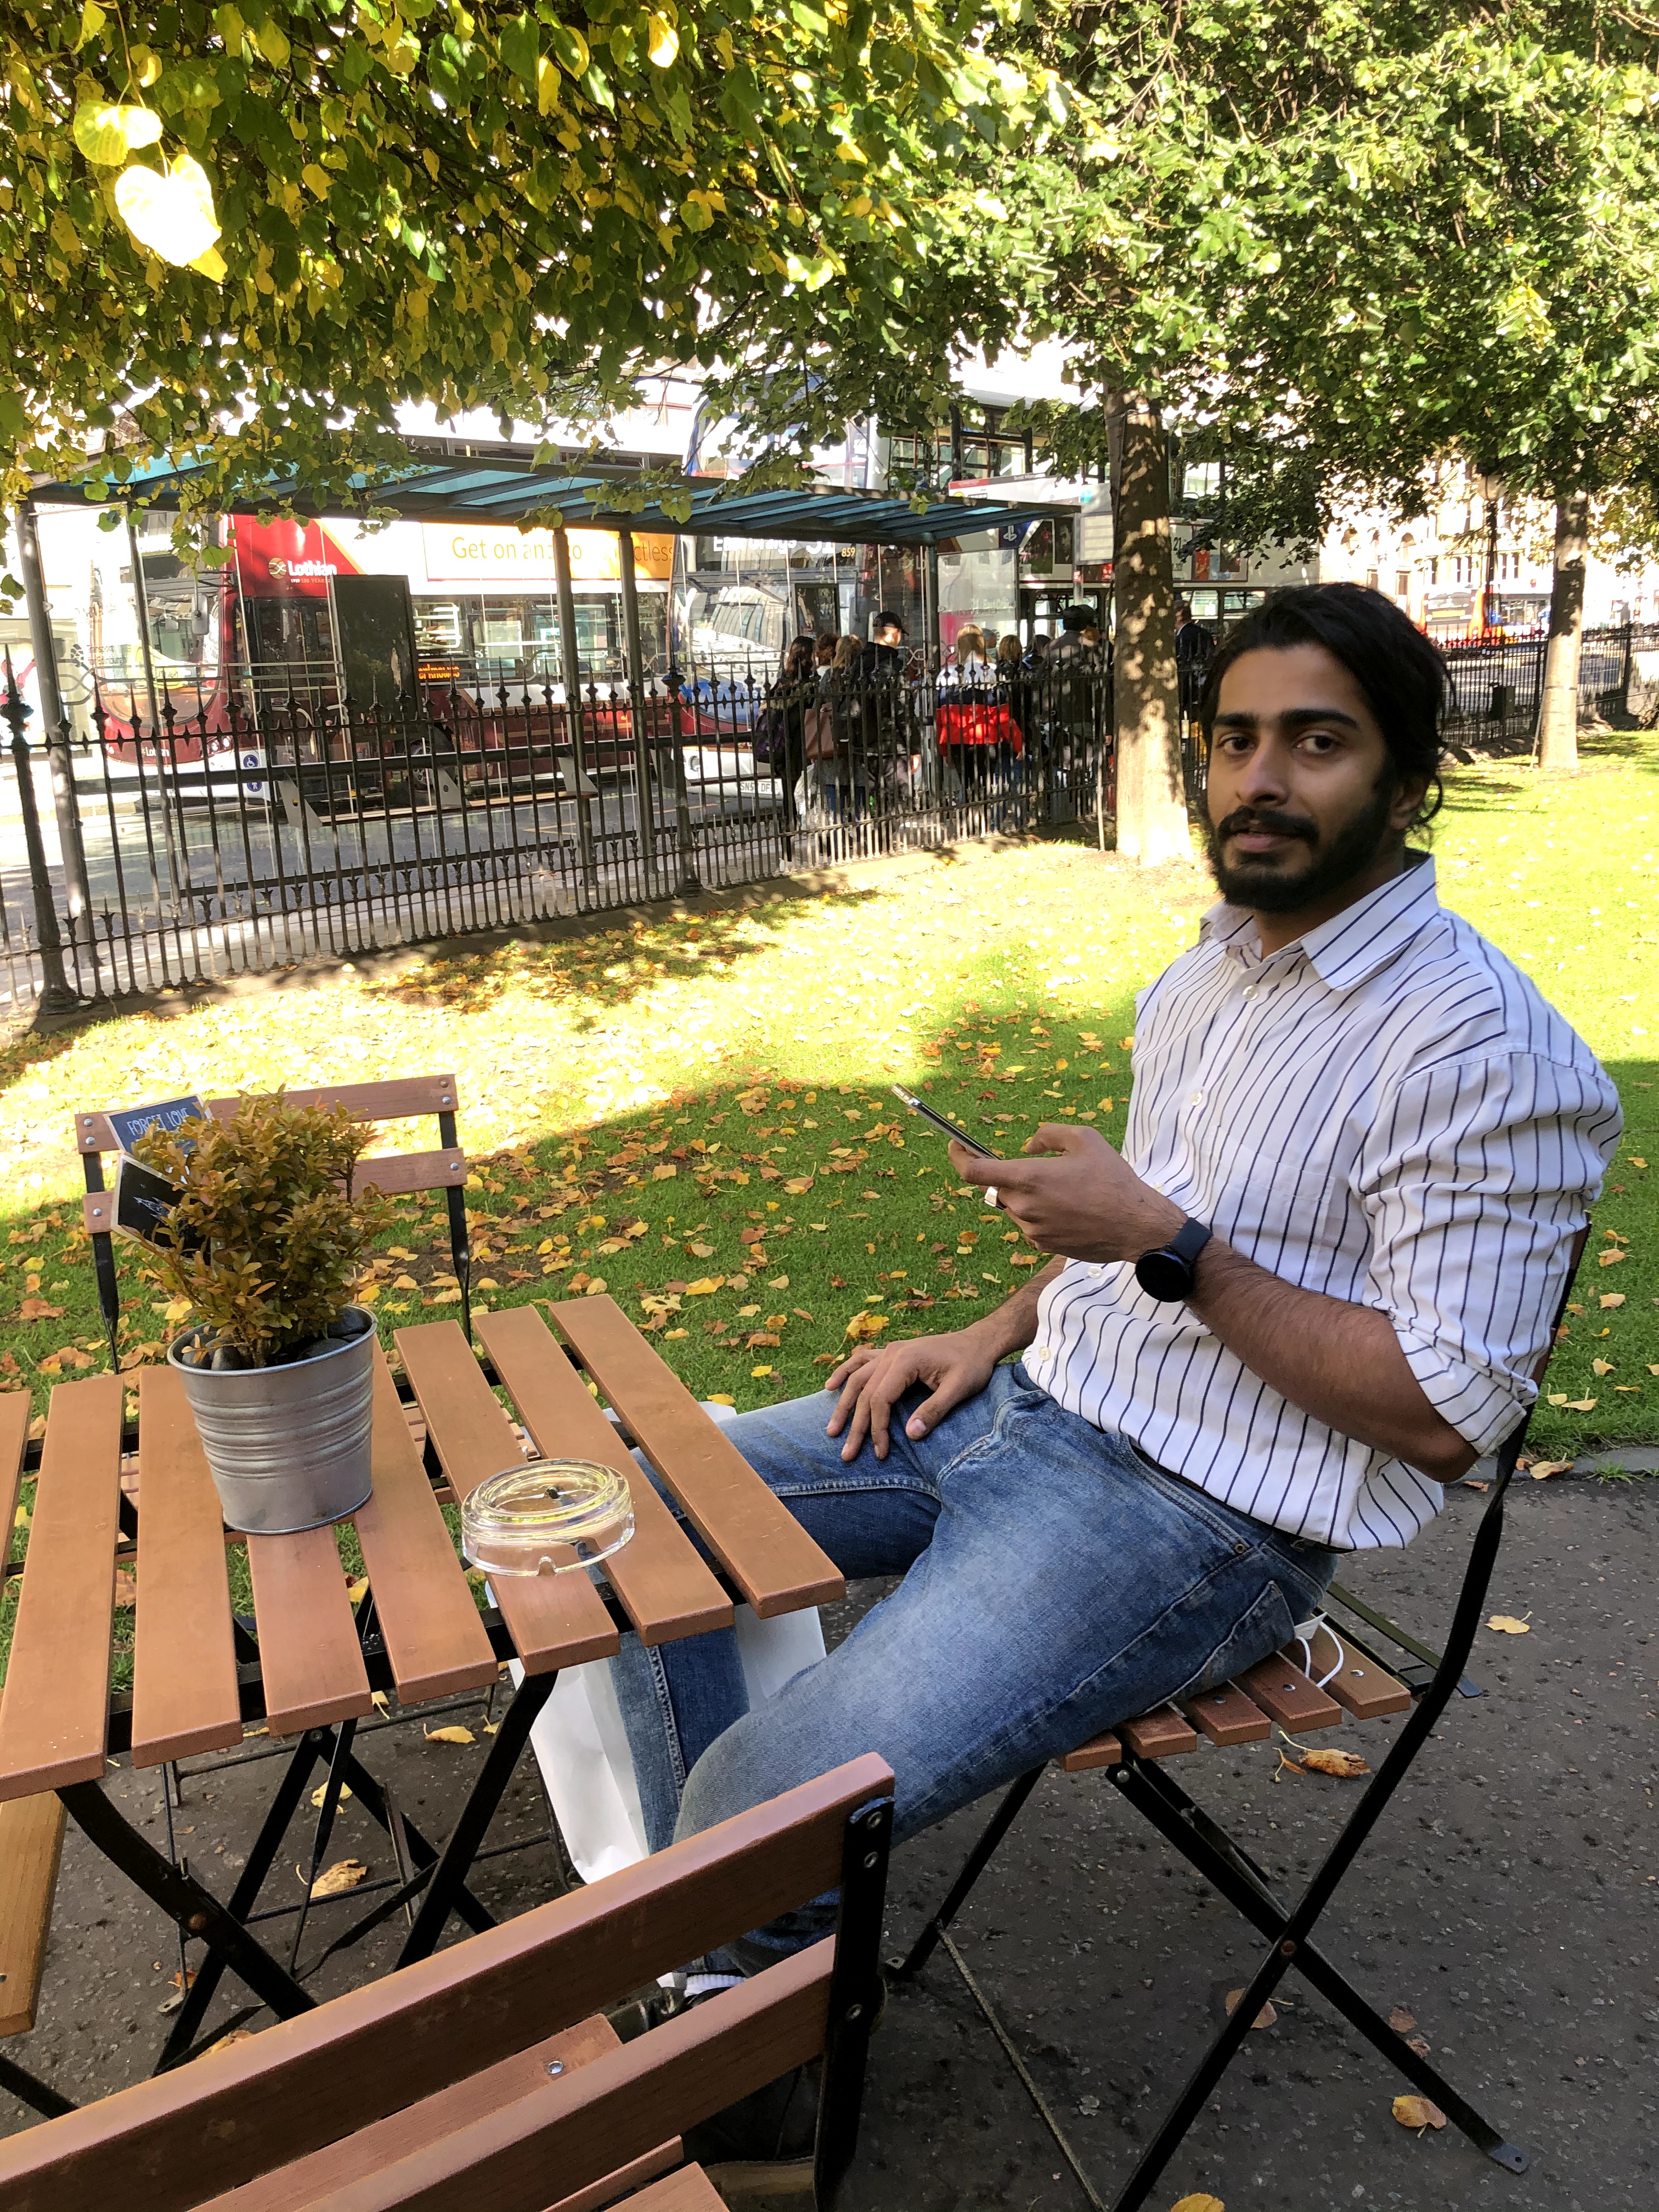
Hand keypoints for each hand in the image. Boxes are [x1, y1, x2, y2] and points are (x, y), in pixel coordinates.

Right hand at [821, 1327, 999, 1460]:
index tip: (880, 1452)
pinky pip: (861, 1361)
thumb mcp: (959, 1389)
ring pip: (858, 1378)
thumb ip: (934, 1410)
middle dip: (856, 1425)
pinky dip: (845, 1373)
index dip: (877, 1428)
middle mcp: (893, 1353)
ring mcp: (890, 1351)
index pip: (881, 1399)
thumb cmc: (972, 1365)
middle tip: (847, 1453)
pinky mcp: (892, 1353)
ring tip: (832, 1428)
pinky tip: (830, 1386)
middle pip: (865, 1392)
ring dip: (843, 1404)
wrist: (978, 1342)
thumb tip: (910, 1434)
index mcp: (907, 1361)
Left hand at [948, 1124, 1183, 1264]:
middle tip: (1036, 1169)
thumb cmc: (1113, 1180)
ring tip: (1065, 1190)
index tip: (956, 1145)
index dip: (958, 1157)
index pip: (974, 1172)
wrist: (1136, 1227)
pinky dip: (1039, 1212)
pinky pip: (1029, 1223)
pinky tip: (1069, 1209)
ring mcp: (1031, 1230)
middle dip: (1007, 1175)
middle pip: (995, 1189)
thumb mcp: (1085, 1139)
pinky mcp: (1042, 1245)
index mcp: (1029, 1178)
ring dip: (1026, 1195)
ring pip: (1013, 1206)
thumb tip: (1028, 1146)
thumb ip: (1048, 1134)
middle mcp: (1024, 1207)